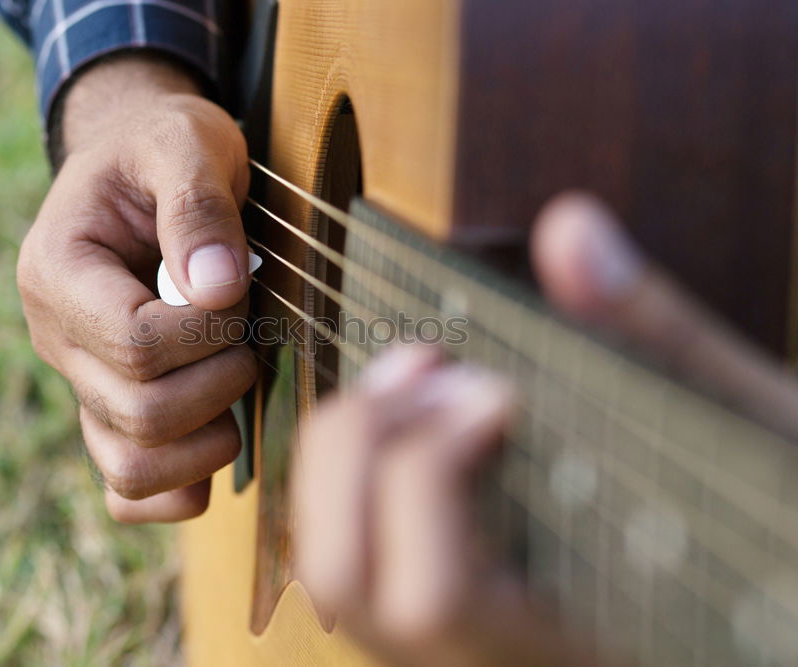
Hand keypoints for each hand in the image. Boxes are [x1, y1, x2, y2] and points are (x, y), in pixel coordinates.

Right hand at [16, 54, 256, 522]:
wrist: (142, 168)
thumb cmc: (161, 149)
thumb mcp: (182, 144)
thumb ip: (196, 206)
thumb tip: (216, 291)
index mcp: (58, 272)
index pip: (134, 342)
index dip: (207, 334)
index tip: (239, 290)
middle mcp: (56, 338)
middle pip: (138, 413)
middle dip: (218, 382)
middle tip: (247, 334)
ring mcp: (80, 383)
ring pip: (130, 468)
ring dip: (207, 441)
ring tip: (237, 382)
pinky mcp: (108, 411)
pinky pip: (127, 491)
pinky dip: (177, 491)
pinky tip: (217, 446)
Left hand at [294, 194, 797, 664]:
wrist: (756, 612)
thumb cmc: (767, 537)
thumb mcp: (736, 433)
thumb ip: (652, 338)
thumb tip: (571, 231)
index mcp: (551, 639)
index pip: (433, 595)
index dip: (429, 474)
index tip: (494, 387)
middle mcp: (474, 657)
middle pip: (341, 577)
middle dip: (366, 444)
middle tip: (433, 364)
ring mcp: (442, 642)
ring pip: (329, 564)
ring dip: (347, 448)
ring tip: (421, 373)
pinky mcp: (433, 612)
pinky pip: (350, 544)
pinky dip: (355, 463)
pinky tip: (416, 410)